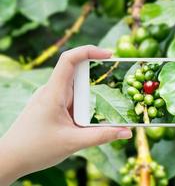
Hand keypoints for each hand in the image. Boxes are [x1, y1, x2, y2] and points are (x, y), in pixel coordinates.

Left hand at [0, 45, 131, 184]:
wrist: (10, 159)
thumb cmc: (35, 149)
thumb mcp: (73, 142)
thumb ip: (102, 136)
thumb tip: (127, 132)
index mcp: (53, 93)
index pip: (69, 60)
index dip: (89, 51)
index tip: (109, 54)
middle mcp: (52, 91)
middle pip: (77, 73)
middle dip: (97, 76)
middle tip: (117, 83)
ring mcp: (51, 99)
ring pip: (76, 88)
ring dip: (92, 94)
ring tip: (107, 106)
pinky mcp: (53, 108)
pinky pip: (72, 99)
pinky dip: (85, 104)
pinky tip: (91, 117)